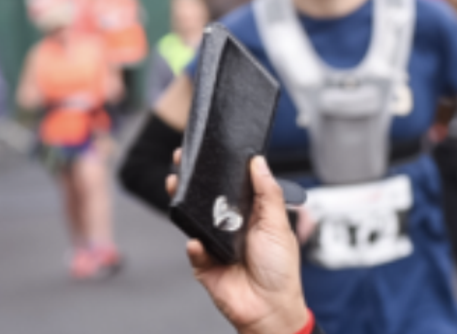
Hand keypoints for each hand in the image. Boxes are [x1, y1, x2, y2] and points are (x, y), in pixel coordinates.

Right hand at [168, 153, 309, 333]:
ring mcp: (215, 243)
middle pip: (208, 198)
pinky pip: (194, 249)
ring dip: (184, 204)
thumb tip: (259, 162)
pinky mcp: (203, 263)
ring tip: (177, 185)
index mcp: (251, 214)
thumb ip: (268, 194)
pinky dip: (195, 246)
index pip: (233, 185)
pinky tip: (198, 242)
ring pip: (194, 219)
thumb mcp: (278, 226)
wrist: (270, 308)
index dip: (222, 168)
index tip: (210, 148)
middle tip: (183, 160)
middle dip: (194, 180)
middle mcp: (231, 225)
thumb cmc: (280, 269)